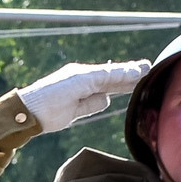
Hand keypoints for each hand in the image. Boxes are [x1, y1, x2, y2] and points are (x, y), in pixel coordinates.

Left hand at [17, 59, 150, 132]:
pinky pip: (95, 104)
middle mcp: (84, 82)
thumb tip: (134, 71)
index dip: (129, 70)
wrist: (32, 114)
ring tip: (136, 82)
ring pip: (105, 92)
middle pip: (111, 80)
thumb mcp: (85, 81)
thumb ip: (109, 77)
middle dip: (128, 77)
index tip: (147, 67)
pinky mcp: (76, 111)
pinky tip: (110, 98)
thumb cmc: (55, 93)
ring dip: (118, 88)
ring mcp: (80, 96)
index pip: (112, 71)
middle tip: (147, 72)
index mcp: (84, 72)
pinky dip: (103, 101)